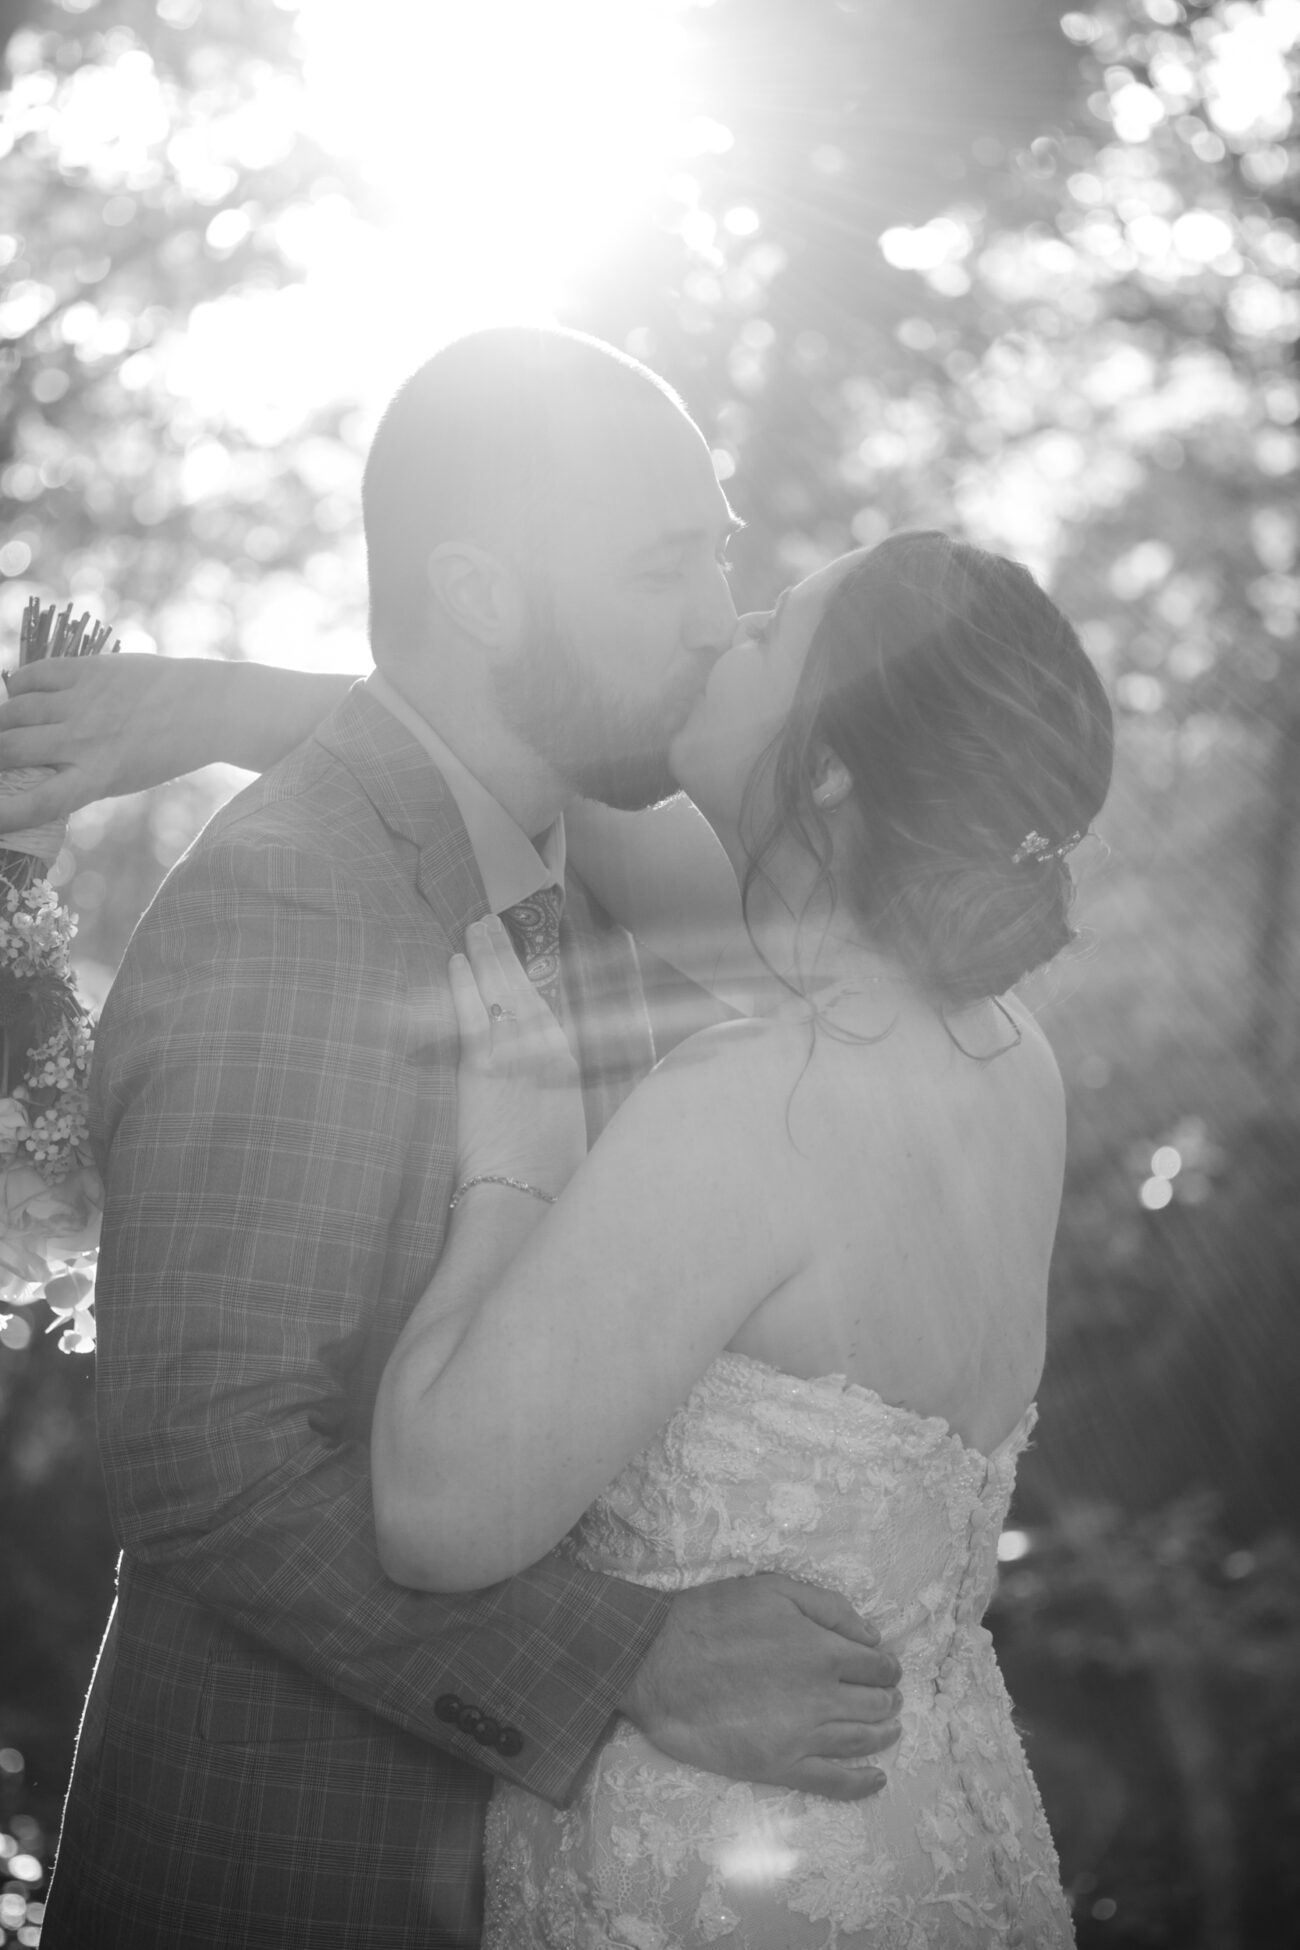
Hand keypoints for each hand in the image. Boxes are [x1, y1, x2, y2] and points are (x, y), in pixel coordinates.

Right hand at [0, 654, 228, 828]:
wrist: (208, 707)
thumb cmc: (164, 750)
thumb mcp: (122, 778)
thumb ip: (77, 778)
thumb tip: (32, 780)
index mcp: (96, 778)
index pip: (35, 803)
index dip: (4, 814)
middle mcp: (83, 741)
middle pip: (10, 750)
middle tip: (0, 760)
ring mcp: (82, 701)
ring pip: (14, 711)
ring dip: (0, 721)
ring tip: (4, 728)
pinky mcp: (88, 670)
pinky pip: (33, 675)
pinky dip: (16, 685)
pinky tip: (16, 694)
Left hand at [450, 915, 586, 1191]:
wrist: (529, 1194)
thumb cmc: (550, 1172)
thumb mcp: (566, 1121)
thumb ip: (554, 1086)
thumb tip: (542, 1072)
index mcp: (567, 1063)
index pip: (546, 1007)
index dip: (528, 976)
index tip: (516, 954)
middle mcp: (544, 1050)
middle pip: (524, 988)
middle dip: (506, 953)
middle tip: (490, 923)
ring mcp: (513, 1056)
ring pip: (498, 992)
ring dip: (485, 956)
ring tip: (474, 927)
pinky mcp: (481, 1068)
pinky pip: (472, 1014)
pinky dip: (464, 984)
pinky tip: (456, 960)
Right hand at [621, 1574, 902, 1801]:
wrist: (658, 1662)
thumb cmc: (713, 1617)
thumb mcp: (773, 1588)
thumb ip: (829, 1607)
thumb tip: (872, 1636)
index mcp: (823, 1651)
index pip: (876, 1665)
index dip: (886, 1667)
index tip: (886, 1668)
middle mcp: (821, 1697)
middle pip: (874, 1704)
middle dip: (886, 1699)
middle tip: (888, 1698)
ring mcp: (800, 1736)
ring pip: (859, 1740)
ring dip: (882, 1734)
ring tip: (890, 1729)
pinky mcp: (777, 1766)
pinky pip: (831, 1781)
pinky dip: (860, 1783)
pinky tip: (877, 1778)